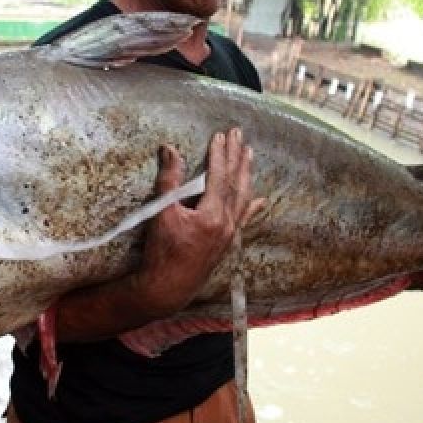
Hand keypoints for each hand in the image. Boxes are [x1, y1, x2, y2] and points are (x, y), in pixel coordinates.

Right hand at [133, 128, 265, 318]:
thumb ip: (168, 179)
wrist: (167, 287)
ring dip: (246, 175)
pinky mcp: (227, 243)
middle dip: (237, 157)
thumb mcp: (161, 212)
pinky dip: (252, 206)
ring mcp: (230, 234)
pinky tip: (261, 199)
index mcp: (213, 215)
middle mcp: (227, 224)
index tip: (220, 135)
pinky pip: (243, 219)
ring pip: (243, 198)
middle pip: (236, 183)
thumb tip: (170, 149)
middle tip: (239, 135)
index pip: (219, 177)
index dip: (219, 154)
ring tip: (249, 155)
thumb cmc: (162, 251)